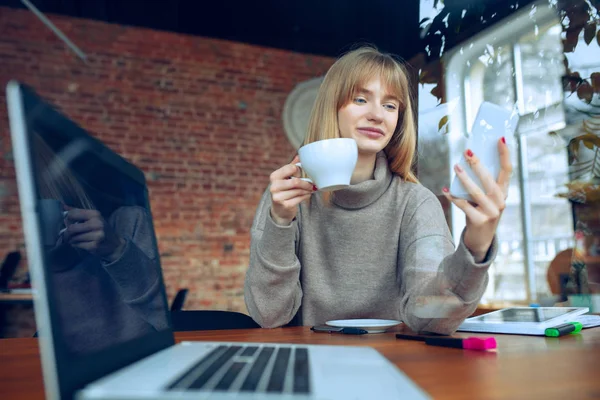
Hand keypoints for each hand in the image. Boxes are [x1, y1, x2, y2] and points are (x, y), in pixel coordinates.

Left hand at [61, 207, 125, 262]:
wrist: (115, 244)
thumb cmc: (101, 229)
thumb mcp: (93, 218)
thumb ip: (78, 212)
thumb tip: (63, 206)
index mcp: (95, 214)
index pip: (72, 214)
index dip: (66, 219)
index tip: (67, 222)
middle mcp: (97, 224)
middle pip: (71, 228)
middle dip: (67, 232)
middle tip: (67, 234)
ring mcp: (96, 235)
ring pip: (74, 237)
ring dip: (71, 239)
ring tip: (74, 239)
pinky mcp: (94, 246)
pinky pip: (78, 244)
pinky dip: (76, 244)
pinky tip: (79, 243)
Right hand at [269, 155, 316, 224]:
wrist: (280, 210)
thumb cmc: (284, 190)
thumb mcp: (285, 177)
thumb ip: (292, 166)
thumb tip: (300, 155)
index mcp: (274, 176)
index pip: (291, 168)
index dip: (300, 171)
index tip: (303, 174)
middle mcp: (274, 186)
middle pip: (296, 181)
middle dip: (307, 183)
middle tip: (312, 184)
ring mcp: (278, 197)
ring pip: (299, 191)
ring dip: (307, 190)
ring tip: (310, 189)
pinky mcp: (285, 205)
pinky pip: (300, 198)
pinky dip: (306, 196)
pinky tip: (306, 195)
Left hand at [442, 138, 511, 261]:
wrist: (481, 240)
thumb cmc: (481, 212)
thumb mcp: (487, 198)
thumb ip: (483, 184)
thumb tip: (469, 159)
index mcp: (504, 193)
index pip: (507, 170)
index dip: (505, 154)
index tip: (500, 139)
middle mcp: (500, 202)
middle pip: (490, 180)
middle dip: (479, 165)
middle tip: (468, 151)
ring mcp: (491, 212)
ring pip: (476, 192)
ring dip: (464, 178)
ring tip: (456, 166)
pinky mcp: (479, 221)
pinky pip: (463, 205)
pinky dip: (453, 197)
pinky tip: (445, 189)